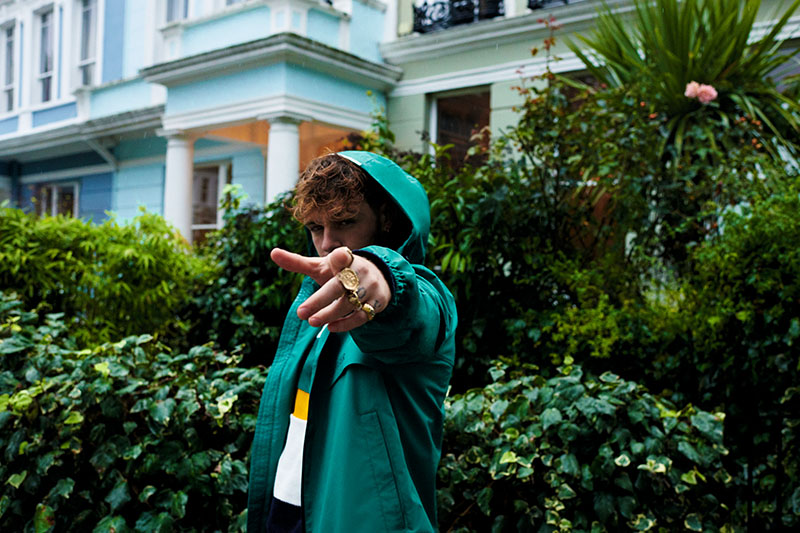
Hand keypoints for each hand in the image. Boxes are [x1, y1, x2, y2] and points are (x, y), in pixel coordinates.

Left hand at [270, 247, 390, 331]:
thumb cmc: (340, 271)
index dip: (340, 258)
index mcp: (344, 259)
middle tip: (300, 313)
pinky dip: (346, 324)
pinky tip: (330, 327)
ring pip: (349, 303)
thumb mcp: (320, 266)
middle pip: (339, 287)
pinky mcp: (377, 302)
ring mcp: (369, 287)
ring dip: (330, 314)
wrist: (377, 276)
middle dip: (320, 300)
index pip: (342, 257)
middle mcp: (358, 272)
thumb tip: (272, 253)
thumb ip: (297, 262)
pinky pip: (361, 316)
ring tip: (312, 321)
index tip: (339, 256)